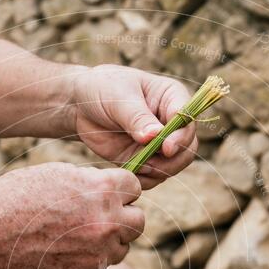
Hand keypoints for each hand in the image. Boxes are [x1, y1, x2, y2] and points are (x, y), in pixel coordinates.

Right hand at [0, 163, 143, 268]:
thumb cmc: (19, 196)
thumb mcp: (60, 173)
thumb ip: (94, 182)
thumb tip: (114, 189)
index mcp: (103, 190)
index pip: (135, 187)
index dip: (121, 189)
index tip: (108, 193)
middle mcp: (107, 222)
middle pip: (139, 220)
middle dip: (124, 216)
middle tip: (101, 215)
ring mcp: (99, 252)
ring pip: (124, 246)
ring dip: (110, 240)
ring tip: (81, 233)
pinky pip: (104, 265)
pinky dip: (93, 258)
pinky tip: (68, 248)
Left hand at [72, 64, 198, 189]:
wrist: (80, 106)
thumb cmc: (102, 89)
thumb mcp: (118, 98)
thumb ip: (137, 118)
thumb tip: (154, 136)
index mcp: (172, 98)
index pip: (187, 119)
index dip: (181, 136)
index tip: (166, 148)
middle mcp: (171, 123)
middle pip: (187, 148)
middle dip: (172, 161)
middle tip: (149, 164)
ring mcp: (159, 144)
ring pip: (173, 166)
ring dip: (156, 172)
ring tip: (134, 165)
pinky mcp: (145, 160)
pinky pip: (153, 178)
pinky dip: (143, 180)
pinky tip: (128, 172)